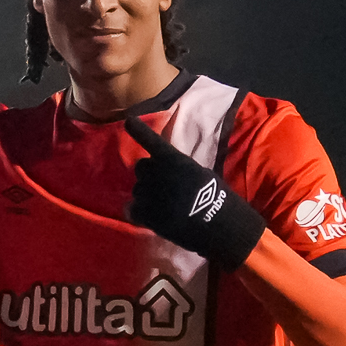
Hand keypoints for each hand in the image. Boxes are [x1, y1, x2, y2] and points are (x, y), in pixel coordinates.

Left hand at [123, 116, 265, 268]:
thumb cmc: (216, 198)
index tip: (128, 121)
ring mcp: (149, 194)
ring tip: (162, 206)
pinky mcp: (146, 214)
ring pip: (137, 190)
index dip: (139, 131)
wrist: (217, 225)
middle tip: (162, 187)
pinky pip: (131, 209)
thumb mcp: (200, 173)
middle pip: (141, 168)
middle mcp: (157, 173)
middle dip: (149, 175)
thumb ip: (179, 170)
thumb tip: (166, 172)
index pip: (152, 142)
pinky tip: (146, 216)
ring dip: (145, 195)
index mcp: (174, 160)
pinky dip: (137, 212)